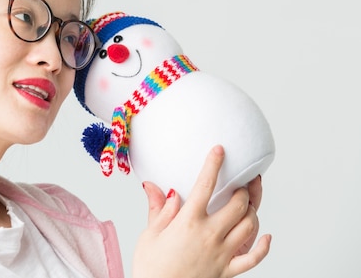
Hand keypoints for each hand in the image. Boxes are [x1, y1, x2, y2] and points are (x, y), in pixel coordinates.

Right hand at [132, 145, 270, 277]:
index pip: (205, 186)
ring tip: (248, 201)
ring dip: (252, 210)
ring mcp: (222, 253)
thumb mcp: (149, 234)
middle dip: (243, 188)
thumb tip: (155, 186)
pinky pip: (253, 259)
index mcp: (188, 222)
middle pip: (237, 204)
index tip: (219, 150)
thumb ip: (158, 208)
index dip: (213, 164)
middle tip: (242, 179)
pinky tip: (266, 236)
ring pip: (249, 226)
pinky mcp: (228, 271)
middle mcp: (210, 235)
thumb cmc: (152, 269)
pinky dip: (263, 246)